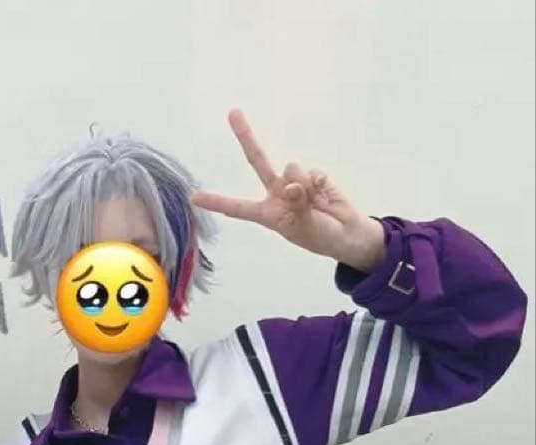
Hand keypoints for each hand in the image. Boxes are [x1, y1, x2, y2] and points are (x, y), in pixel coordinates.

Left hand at [192, 110, 385, 273]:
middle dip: (246, 136)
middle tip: (232, 112)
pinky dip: (318, 184)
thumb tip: (292, 183)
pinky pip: (311, 171)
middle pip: (258, 161)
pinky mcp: (312, 174)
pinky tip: (323, 196)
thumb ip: (297, 206)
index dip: (217, 202)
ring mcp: (294, 181)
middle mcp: (276, 193)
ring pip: (291, 168)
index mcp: (267, 214)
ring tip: (314, 203)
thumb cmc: (320, 237)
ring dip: (304, 184)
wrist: (347, 233)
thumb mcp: (304, 229)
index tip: (194, 197)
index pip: (238, 208)